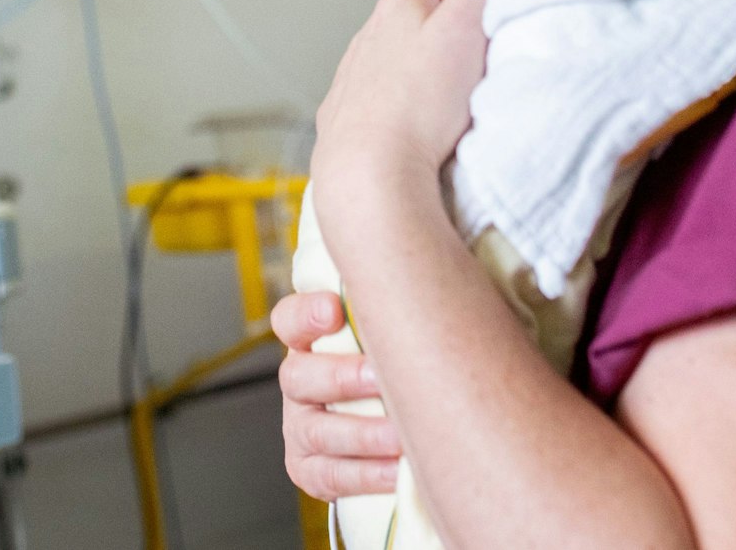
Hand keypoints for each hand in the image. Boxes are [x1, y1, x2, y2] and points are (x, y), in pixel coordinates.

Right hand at [272, 290, 401, 498]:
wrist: (404, 428)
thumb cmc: (410, 363)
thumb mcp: (401, 329)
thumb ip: (405, 302)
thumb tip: (446, 260)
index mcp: (312, 340)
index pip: (289, 320)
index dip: (306, 314)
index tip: (335, 310)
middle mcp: (299, 381)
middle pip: (297, 376)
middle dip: (340, 378)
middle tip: (380, 379)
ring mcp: (300, 427)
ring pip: (314, 430)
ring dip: (359, 433)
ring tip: (399, 437)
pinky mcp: (309, 468)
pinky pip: (328, 475)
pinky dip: (364, 475)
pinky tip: (397, 472)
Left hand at [310, 0, 493, 233]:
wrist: (368, 174)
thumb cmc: (421, 103)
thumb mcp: (464, 27)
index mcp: (399, 8)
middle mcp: (368, 36)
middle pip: (402, 2)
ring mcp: (353, 76)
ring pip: (382, 42)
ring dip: (406, 35)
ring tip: (429, 38)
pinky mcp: (346, 115)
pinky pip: (368, 84)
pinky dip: (387, 77)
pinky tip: (397, 91)